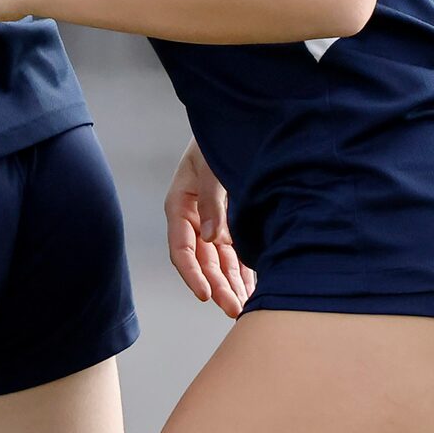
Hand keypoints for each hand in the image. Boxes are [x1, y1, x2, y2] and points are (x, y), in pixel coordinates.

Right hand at [164, 141, 252, 320]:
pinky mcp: (232, 222)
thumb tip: (213, 238)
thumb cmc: (217, 141)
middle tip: (234, 310)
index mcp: (180, 205)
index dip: (192, 274)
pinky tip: (253, 289)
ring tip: (246, 308)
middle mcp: (194, 219)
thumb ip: (212, 200)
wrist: (238, 123)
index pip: (181, 249)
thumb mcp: (211, 166)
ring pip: (220, 261)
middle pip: (203, 261)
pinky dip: (244, 271)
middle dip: (218, 287)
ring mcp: (213, 222)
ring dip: (231, 284)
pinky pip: (236, 253)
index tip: (205, 295)